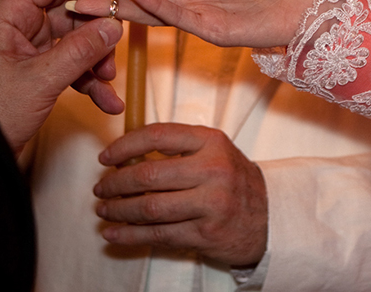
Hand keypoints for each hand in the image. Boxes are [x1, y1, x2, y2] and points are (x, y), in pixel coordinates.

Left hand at [0, 0, 124, 154]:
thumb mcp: (40, 82)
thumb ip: (80, 51)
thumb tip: (114, 25)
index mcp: (7, 12)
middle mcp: (18, 21)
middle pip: (69, 2)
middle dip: (98, 22)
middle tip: (118, 37)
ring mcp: (28, 42)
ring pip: (76, 32)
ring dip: (98, 54)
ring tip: (108, 79)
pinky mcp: (37, 63)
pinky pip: (72, 58)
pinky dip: (90, 76)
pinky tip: (107, 100)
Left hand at [94, 123, 267, 266]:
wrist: (269, 216)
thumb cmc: (233, 179)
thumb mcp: (214, 151)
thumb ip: (178, 147)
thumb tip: (127, 153)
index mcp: (211, 142)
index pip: (158, 136)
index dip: (125, 145)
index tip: (106, 157)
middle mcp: (212, 170)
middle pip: (149, 176)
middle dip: (116, 183)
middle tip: (101, 188)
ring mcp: (210, 204)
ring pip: (149, 208)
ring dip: (119, 210)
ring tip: (104, 209)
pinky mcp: (205, 234)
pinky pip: (158, 235)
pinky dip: (129, 236)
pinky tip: (113, 233)